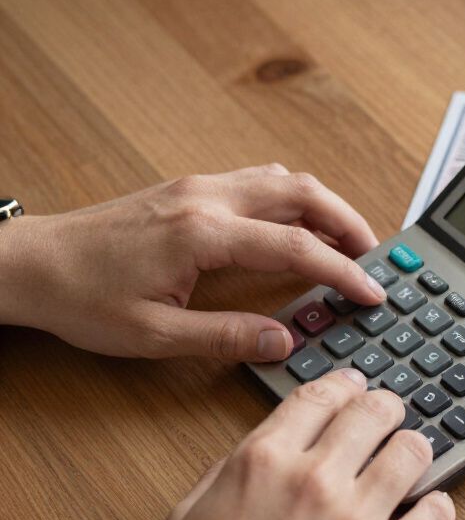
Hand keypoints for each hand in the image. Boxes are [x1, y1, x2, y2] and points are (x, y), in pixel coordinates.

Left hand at [0, 164, 384, 360]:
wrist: (30, 264)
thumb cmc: (82, 298)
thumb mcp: (155, 335)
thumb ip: (227, 336)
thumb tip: (284, 340)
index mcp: (203, 234)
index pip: (297, 245)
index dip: (343, 270)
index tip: (372, 291)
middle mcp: (206, 198)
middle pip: (302, 192)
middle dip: (348, 220)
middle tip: (375, 256)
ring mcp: (197, 187)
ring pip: (282, 180)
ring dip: (323, 205)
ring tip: (347, 240)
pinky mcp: (189, 189)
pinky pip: (258, 181)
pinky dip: (293, 199)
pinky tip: (297, 225)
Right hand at [117, 368, 454, 519]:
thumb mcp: (187, 519)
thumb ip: (231, 472)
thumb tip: (270, 449)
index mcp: (262, 461)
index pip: (319, 396)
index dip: (343, 384)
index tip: (354, 386)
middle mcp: (315, 480)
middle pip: (374, 412)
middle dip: (385, 408)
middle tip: (389, 418)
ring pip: (414, 450)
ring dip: (414, 449)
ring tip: (411, 461)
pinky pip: (439, 514)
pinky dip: (437, 507)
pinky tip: (428, 512)